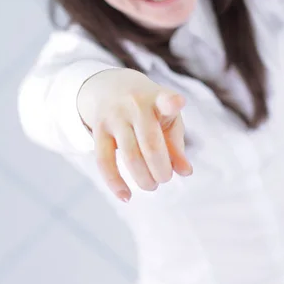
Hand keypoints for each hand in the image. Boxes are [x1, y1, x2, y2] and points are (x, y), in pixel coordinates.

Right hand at [77, 69, 191, 201]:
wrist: (112, 87)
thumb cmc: (150, 109)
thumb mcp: (168, 119)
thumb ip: (176, 146)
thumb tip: (186, 173)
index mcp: (158, 99)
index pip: (165, 100)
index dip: (171, 102)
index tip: (177, 102)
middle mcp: (135, 105)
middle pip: (150, 143)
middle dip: (161, 169)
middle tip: (165, 178)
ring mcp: (114, 116)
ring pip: (129, 155)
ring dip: (143, 178)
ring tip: (151, 185)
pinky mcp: (98, 130)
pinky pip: (104, 160)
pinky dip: (115, 182)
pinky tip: (126, 197)